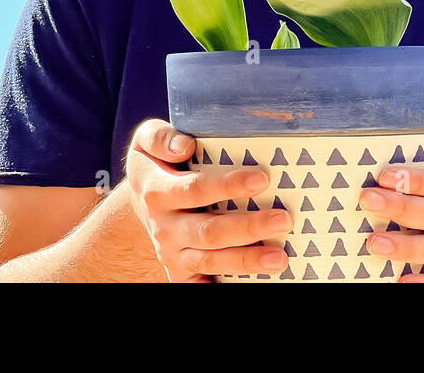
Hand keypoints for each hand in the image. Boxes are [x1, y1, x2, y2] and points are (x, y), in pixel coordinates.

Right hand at [124, 118, 292, 281]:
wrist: (139, 201)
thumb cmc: (157, 164)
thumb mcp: (146, 141)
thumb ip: (161, 138)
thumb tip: (185, 146)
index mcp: (157, 192)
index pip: (195, 189)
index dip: (227, 185)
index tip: (261, 179)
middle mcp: (164, 227)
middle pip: (208, 231)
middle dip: (248, 227)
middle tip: (283, 220)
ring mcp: (172, 253)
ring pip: (210, 260)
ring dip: (246, 261)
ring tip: (280, 258)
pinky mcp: (180, 272)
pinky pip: (200, 286)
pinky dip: (222, 286)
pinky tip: (254, 283)